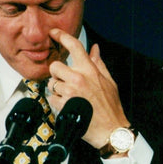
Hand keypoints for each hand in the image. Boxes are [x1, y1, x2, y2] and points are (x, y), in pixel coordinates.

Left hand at [46, 28, 129, 149]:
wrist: (110, 130)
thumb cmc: (111, 107)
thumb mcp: (109, 81)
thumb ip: (99, 63)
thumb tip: (94, 49)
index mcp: (90, 70)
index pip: (74, 46)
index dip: (62, 36)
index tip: (54, 33)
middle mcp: (78, 78)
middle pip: (55, 66)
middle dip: (57, 74)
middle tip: (66, 81)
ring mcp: (70, 92)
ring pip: (51, 83)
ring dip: (57, 90)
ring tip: (70, 97)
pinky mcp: (63, 105)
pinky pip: (51, 98)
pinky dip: (57, 103)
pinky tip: (69, 107)